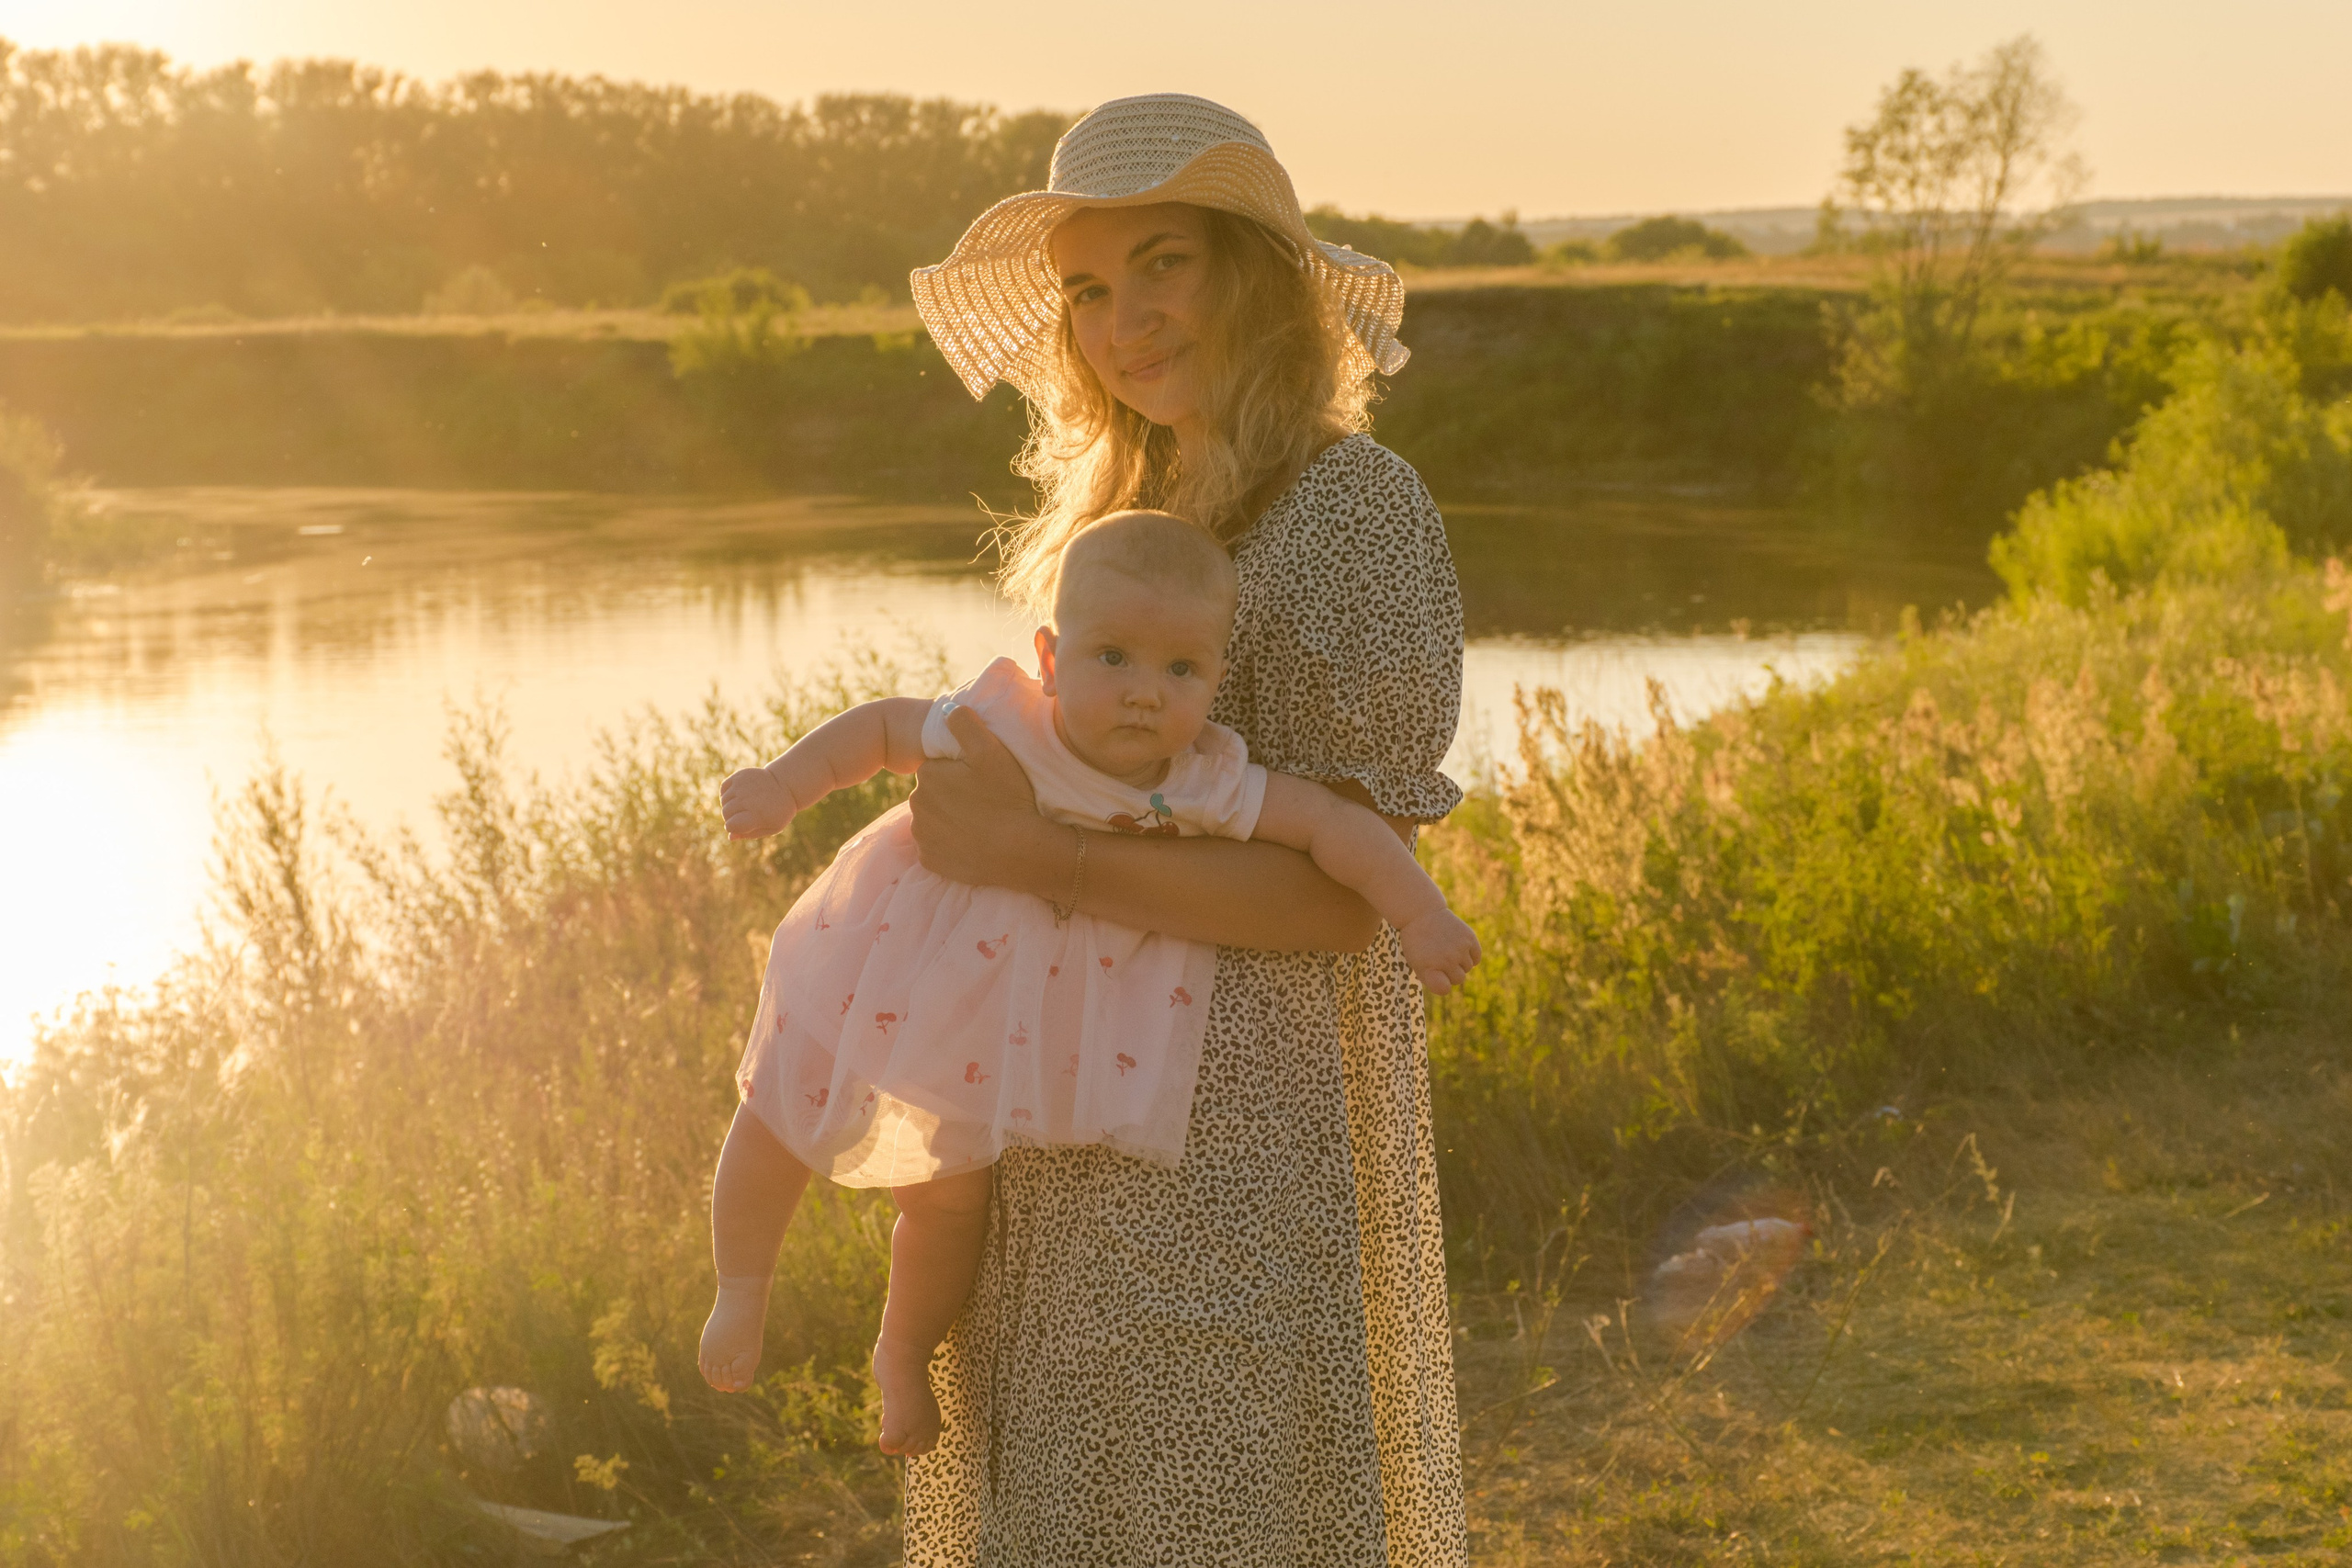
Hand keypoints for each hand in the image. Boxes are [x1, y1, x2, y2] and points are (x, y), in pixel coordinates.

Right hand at [720, 766, 796, 840]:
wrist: (787, 785)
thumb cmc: (779, 811)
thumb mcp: (771, 827)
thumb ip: (750, 834)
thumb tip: (730, 837)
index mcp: (756, 815)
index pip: (730, 826)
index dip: (734, 828)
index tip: (744, 825)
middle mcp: (747, 799)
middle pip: (726, 813)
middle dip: (732, 817)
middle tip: (747, 814)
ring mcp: (742, 785)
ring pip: (724, 801)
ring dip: (731, 805)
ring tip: (746, 804)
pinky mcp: (740, 775)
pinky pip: (724, 788)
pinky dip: (728, 793)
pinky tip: (739, 795)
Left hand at [908, 707, 1049, 888]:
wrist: (1020, 851)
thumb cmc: (1008, 796)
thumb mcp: (991, 749)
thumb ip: (964, 722)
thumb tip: (947, 710)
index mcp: (927, 774)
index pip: (939, 768)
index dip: (961, 773)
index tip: (983, 781)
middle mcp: (916, 804)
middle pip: (934, 794)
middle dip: (952, 795)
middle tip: (985, 801)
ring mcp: (922, 836)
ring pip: (934, 820)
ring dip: (951, 820)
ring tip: (981, 822)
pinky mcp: (929, 861)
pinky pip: (937, 848)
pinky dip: (951, 846)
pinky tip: (974, 842)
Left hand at [1398, 906, 1481, 993]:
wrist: (1421, 914)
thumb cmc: (1418, 944)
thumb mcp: (1417, 964)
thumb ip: (1432, 980)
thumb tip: (1449, 986)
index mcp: (1430, 968)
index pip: (1445, 988)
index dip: (1442, 984)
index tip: (1437, 975)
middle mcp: (1446, 960)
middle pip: (1459, 979)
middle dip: (1451, 972)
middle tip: (1440, 958)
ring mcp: (1459, 948)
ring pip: (1468, 967)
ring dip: (1460, 962)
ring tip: (1447, 949)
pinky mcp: (1469, 937)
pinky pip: (1476, 957)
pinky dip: (1471, 956)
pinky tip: (1460, 948)